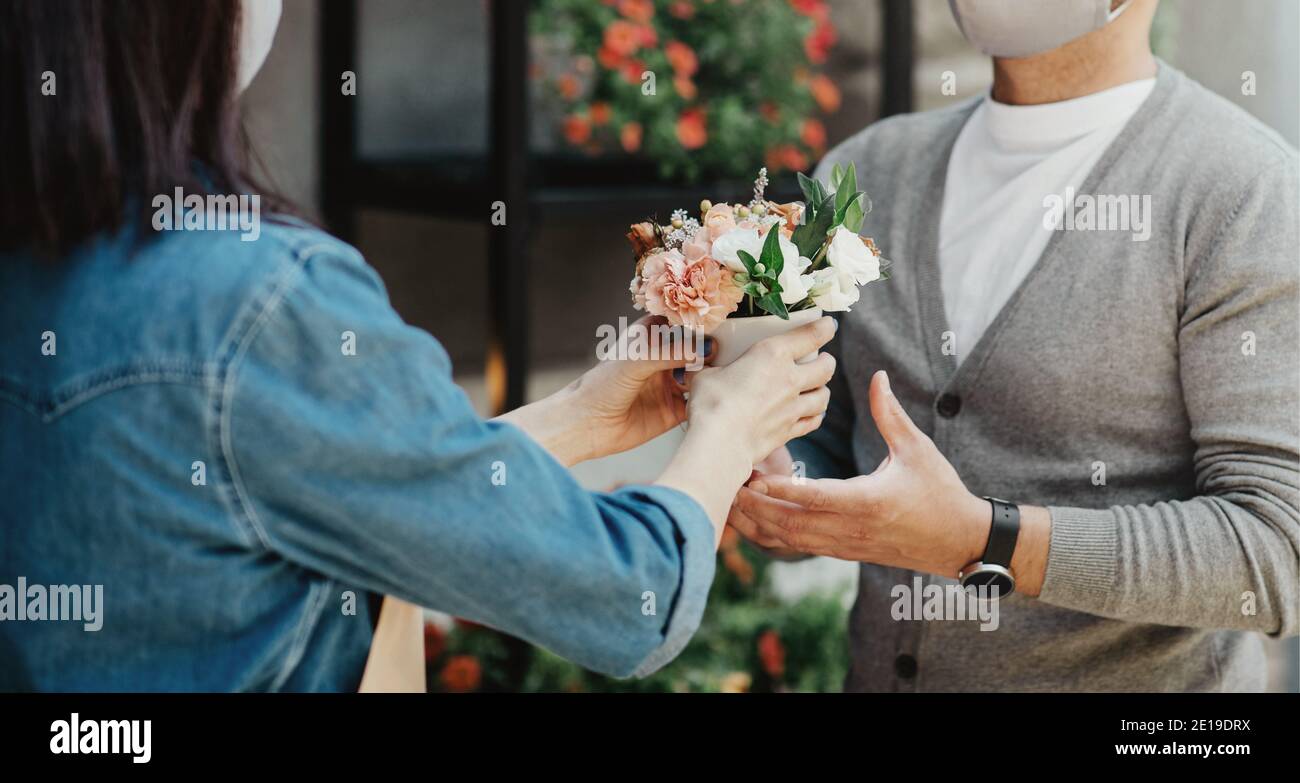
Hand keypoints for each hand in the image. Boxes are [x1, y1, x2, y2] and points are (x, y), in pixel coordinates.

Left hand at [566, 315, 715, 457]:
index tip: (723, 321)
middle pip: (699, 349)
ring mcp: (671, 384)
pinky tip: (714, 396)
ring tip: (723, 374)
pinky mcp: (674, 410)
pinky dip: (708, 399)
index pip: (683, 322)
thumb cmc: (601, 385)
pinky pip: (699, 403)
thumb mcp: (636, 361)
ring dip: (714, 375)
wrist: (586, 425)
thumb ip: (669, 354)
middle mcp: (665, 358)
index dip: (702, 321)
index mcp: (653, 337)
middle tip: (728, 351)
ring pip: (703, 375)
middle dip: (714, 349)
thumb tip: (704, 350)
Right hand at [655, 316, 838, 541]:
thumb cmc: (711, 405)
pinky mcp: (789, 431)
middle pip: (826, 367)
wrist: (719, 444)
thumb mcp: (705, 375)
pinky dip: (815, 416)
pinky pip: (813, 421)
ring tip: (817, 388)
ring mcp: (793, 407)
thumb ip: (713, 368)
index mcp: (772, 354)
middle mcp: (790, 379)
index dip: (825, 327)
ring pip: (824, 396)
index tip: (828, 325)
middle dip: (826, 361)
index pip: (812, 335)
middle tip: (821, 359)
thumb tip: (705, 367)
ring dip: (823, 390)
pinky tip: (810, 414)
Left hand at [728, 370, 1049, 593]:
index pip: (814, 498)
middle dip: (756, 510)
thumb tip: (878, 377)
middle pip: (791, 526)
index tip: (752, 477)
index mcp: (867, 502)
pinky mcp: (845, 552)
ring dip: (760, 525)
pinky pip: (802, 547)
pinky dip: (775, 537)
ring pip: (792, 541)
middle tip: (726, 487)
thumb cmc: (941, 492)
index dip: (780, 491)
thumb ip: (890, 415)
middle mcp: (851, 529)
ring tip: (731, 505)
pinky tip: (756, 522)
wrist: (959, 541)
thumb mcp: (918, 449)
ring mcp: (846, 545)